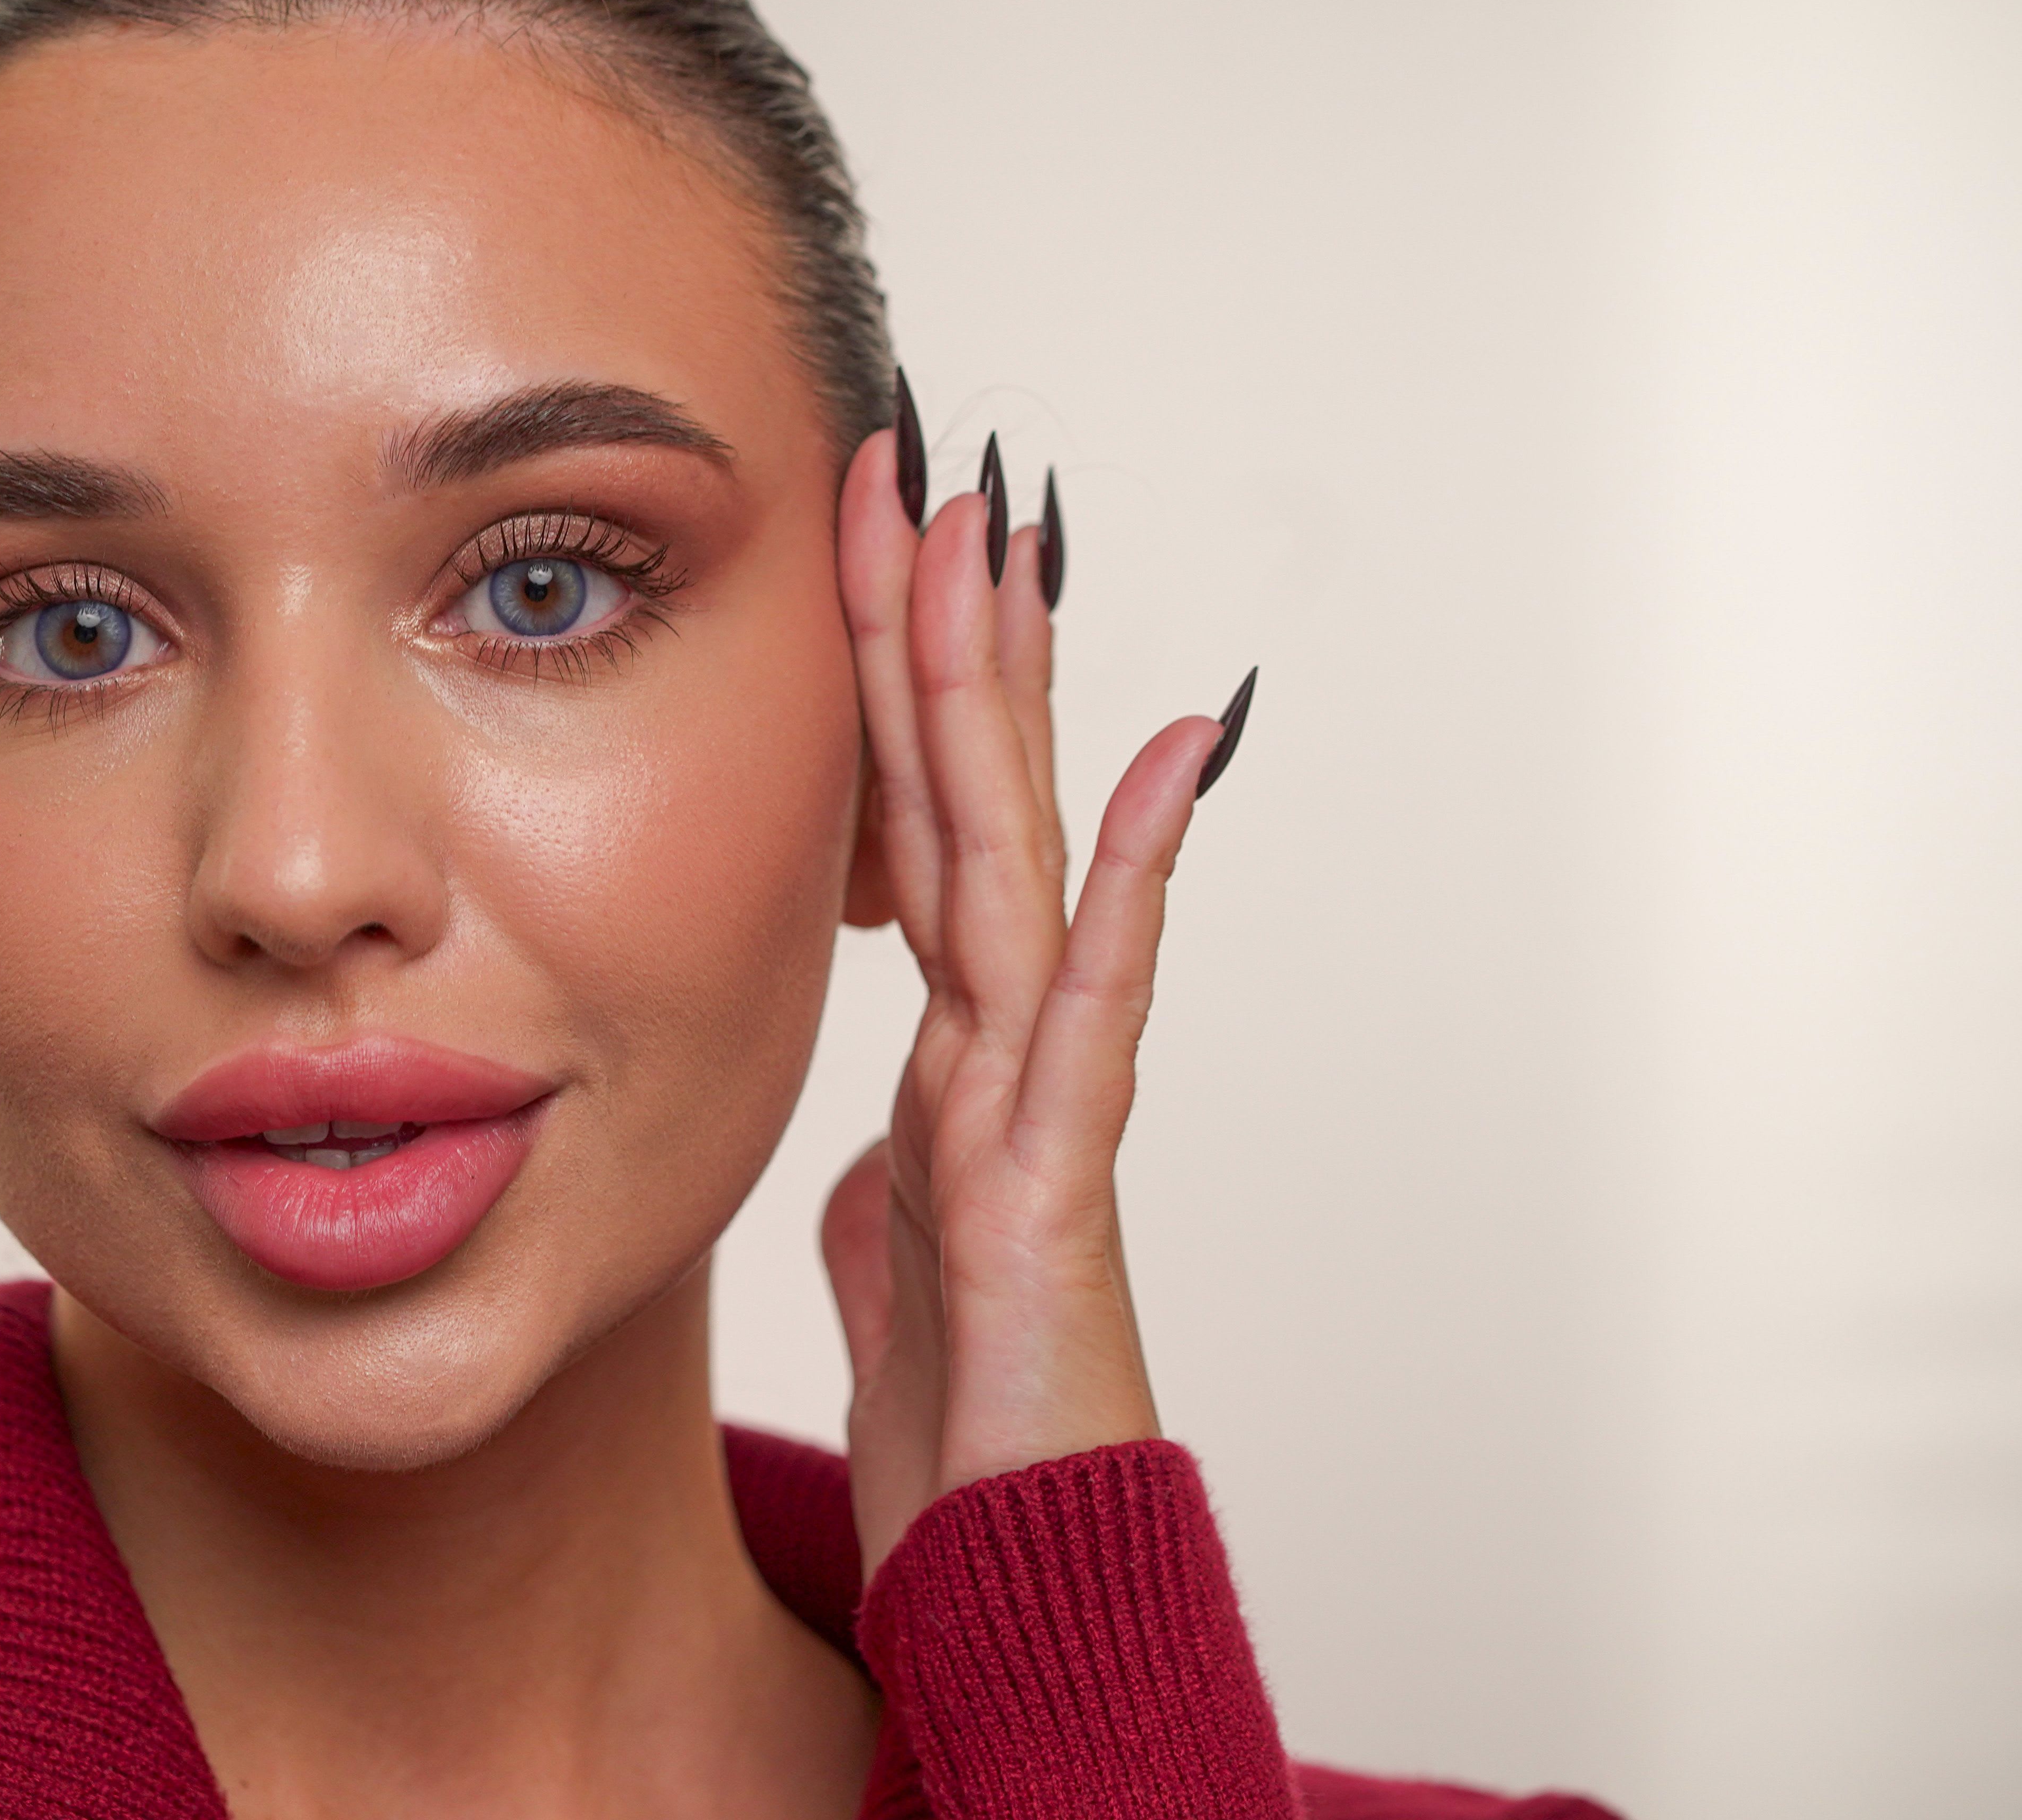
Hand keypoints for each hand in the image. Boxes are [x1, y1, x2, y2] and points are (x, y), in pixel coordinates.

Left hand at [821, 418, 1238, 1575]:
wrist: (1011, 1577)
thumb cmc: (969, 1429)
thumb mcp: (890, 1267)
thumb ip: (893, 1185)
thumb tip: (890, 1139)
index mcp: (946, 1053)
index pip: (900, 828)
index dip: (879, 687)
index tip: (861, 544)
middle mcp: (1001, 1045)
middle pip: (961, 799)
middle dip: (942, 632)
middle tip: (929, 467)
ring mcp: (1043, 1093)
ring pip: (1022, 855)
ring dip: (1017, 695)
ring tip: (1014, 540)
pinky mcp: (1064, 1169)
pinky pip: (1104, 995)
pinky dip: (1145, 869)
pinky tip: (1183, 747)